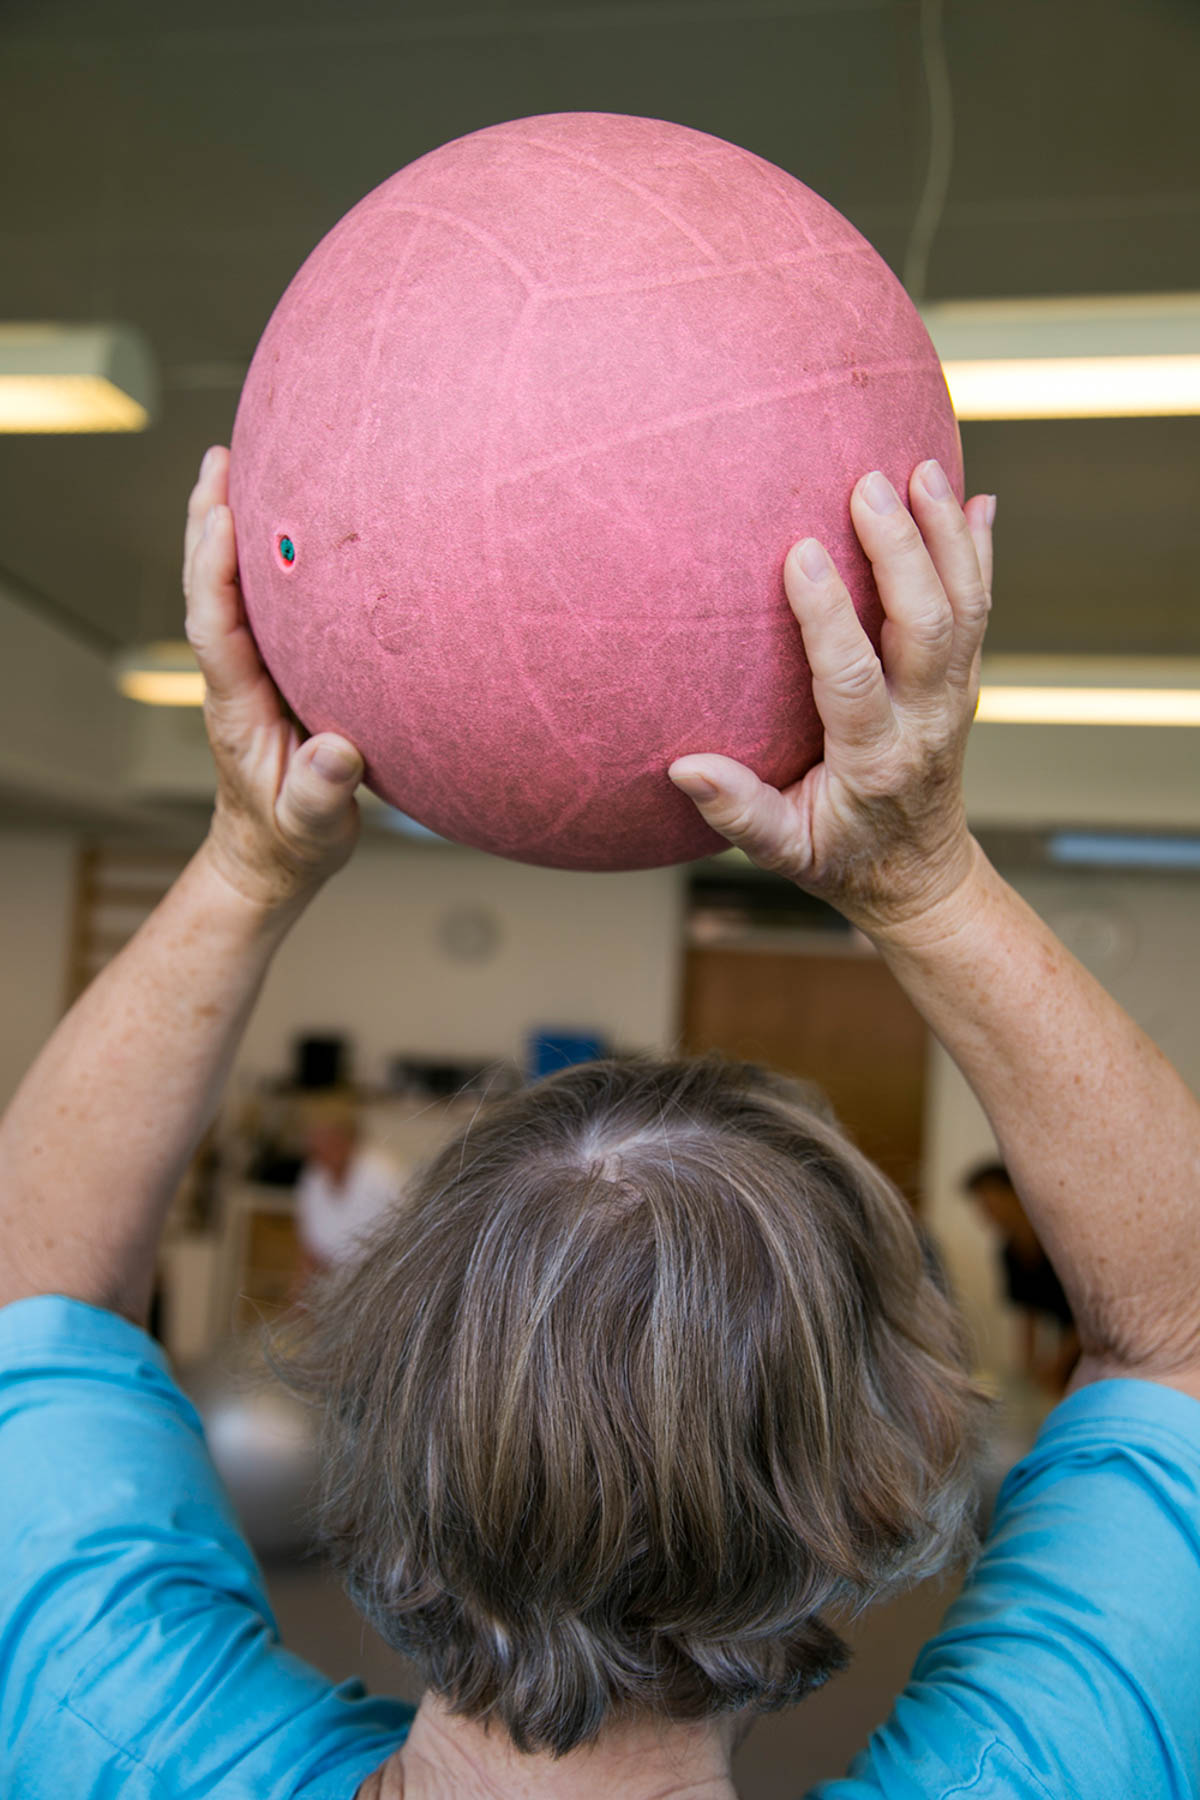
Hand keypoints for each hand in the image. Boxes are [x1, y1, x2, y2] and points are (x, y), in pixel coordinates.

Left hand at [183, 446, 363, 912]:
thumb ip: (320, 793)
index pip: (216, 626)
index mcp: (237, 706)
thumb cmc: (292, 841)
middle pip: (210, 588)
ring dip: (226, 526)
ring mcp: (248, 672)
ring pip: (229, 589)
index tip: (223, 515)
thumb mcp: (311, 827)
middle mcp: (235, 678)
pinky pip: (256, 604)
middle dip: (210, 520)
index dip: (215, 569)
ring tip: (239, 464)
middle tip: (221, 456)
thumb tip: (336, 751)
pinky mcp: (269, 673)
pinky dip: (257, 558)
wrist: (272, 857)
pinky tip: (280, 527)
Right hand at [669, 461, 994, 939]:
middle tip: (868, 485)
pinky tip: (976, 498)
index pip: (853, 677)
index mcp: (874, 759)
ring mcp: (954, 697)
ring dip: (947, 534)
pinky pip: (978, 607)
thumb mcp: (784, 852)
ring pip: (964, 606)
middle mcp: (926, 721)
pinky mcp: (964, 680)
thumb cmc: (841, 859)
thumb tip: (685, 768)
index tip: (801, 553)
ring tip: (922, 467)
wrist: (921, 876)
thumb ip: (738, 813)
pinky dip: (980, 551)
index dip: (830, 616)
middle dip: (902, 550)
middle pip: (928, 625)